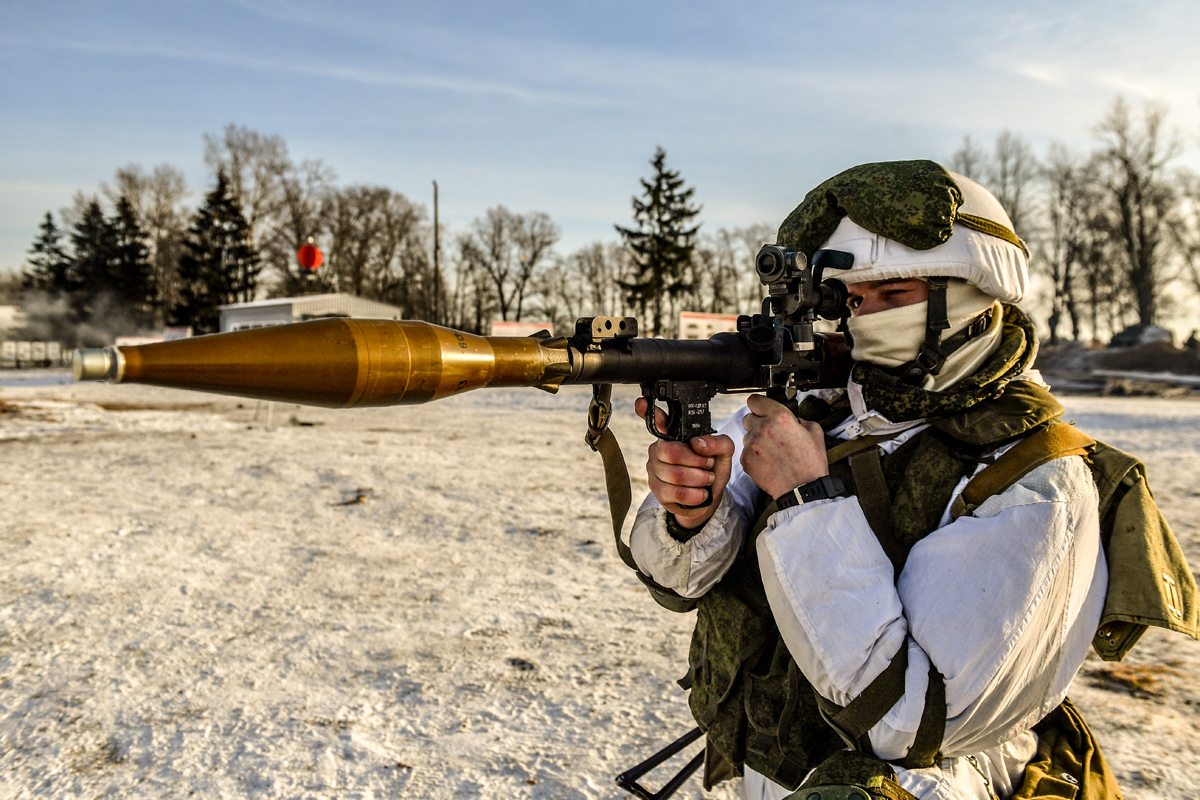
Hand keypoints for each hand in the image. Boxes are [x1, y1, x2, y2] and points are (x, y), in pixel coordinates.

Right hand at [635, 397, 734, 528]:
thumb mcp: (723, 452)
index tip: (642, 402)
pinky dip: (695, 495)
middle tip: (709, 465)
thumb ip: (718, 442)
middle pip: (671, 452)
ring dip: (699, 479)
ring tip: (707, 479)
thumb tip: (698, 443)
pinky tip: (701, 493)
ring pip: (675, 475)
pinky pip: (675, 493)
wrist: (708, 497)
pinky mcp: (658, 491)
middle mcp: (659, 450)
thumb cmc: (712, 470)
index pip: (657, 420)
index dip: (646, 411)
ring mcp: (655, 471)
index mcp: (673, 435)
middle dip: (697, 462)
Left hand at [740, 394, 828, 498]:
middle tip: (770, 434)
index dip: (759, 406)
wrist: (803, 488)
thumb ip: (799, 419)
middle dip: (757, 424)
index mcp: (780, 417)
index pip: (755, 400)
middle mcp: (763, 428)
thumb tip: (792, 418)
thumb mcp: (815, 432)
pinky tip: (768, 462)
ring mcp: (752, 444)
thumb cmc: (810, 462)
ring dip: (755, 441)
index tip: (761, 410)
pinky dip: (753, 456)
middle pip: (748, 418)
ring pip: (746, 436)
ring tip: (772, 452)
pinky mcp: (746, 460)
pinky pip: (745, 452)